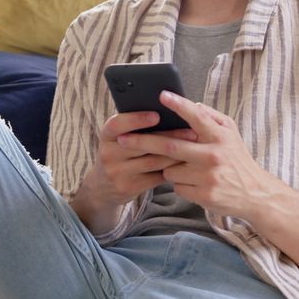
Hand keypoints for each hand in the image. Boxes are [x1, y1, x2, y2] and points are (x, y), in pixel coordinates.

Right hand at [70, 111, 196, 233]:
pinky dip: (172, 169)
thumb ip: (134, 126)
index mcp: (106, 135)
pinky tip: (185, 163)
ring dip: (176, 154)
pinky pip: (156, 177)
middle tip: (191, 132)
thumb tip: (168, 110)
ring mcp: (117, 172)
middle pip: (142, 144)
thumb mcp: (119, 137)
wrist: (103, 186)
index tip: (157, 115)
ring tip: (194, 146)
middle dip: (169, 137)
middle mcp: (108, 153)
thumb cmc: (120, 152)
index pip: (118, 124)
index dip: (136, 119)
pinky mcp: (128, 187)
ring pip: (153, 161)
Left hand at [115, 92, 279, 220]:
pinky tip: (193, 182)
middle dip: (143, 141)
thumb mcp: (231, 133)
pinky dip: (179, 183)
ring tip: (186, 167)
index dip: (179, 105)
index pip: (196, 117)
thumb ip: (212, 117)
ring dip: (169, 167)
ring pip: (170, 169)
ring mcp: (208, 177)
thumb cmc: (238, 160)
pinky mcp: (203, 195)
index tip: (161, 95)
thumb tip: (192, 105)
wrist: (256, 195)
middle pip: (170, 146)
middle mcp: (213, 155)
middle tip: (122, 139)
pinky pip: (177, 186)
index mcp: (220, 136)